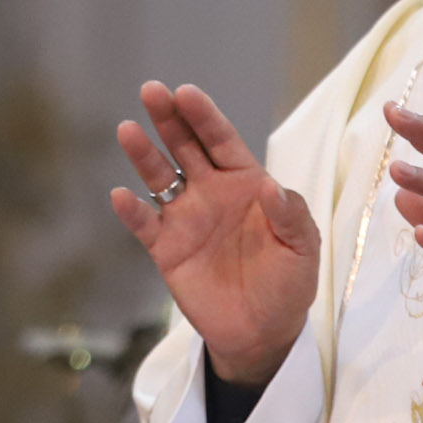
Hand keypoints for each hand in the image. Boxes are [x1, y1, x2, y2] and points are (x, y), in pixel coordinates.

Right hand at [110, 82, 320, 386]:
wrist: (263, 332)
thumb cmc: (288, 283)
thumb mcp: (302, 248)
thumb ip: (290, 215)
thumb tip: (271, 186)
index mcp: (245, 182)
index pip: (221, 140)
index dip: (204, 116)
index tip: (186, 93)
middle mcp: (210, 191)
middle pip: (185, 146)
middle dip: (169, 118)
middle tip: (152, 90)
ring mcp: (185, 217)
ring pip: (159, 177)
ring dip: (143, 154)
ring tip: (127, 130)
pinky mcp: (166, 248)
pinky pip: (144, 224)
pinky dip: (131, 210)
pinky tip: (120, 195)